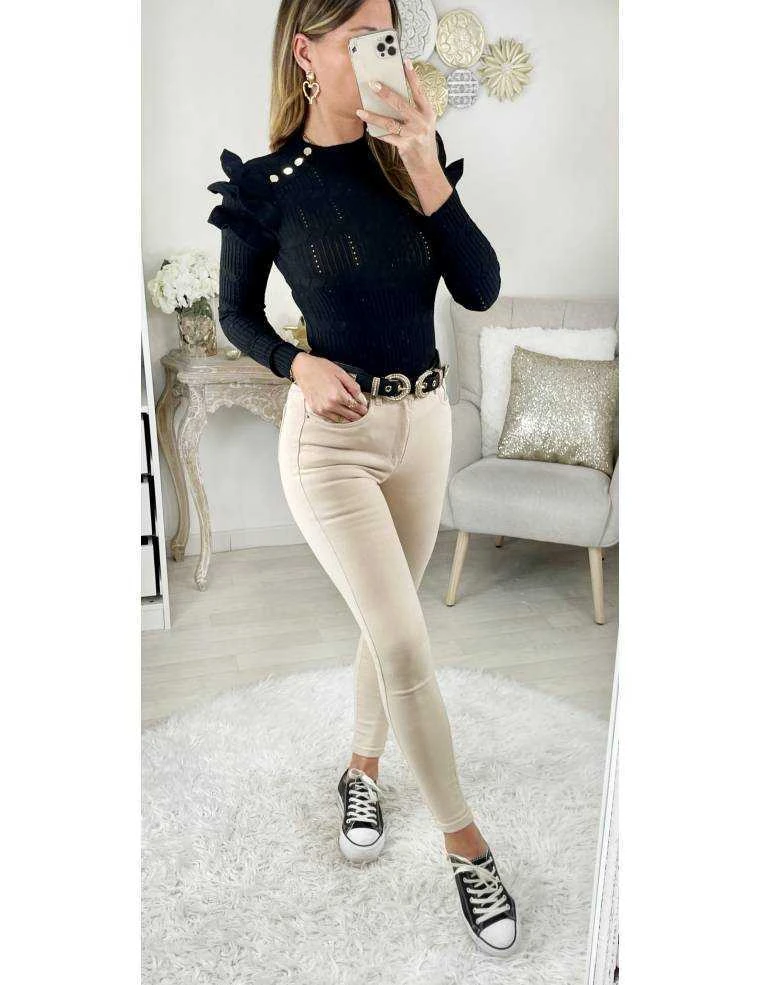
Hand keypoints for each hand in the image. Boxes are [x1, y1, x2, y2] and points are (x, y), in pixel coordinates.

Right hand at [290, 352, 367, 421]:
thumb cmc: (321, 368)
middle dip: (358, 415)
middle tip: (362, 414)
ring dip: (348, 419)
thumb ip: (353, 387)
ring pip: (341, 420)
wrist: (303, 369)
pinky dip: (338, 418)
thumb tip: (361, 398)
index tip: (365, 409)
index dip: (362, 409)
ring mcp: (322, 409)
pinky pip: (331, 419)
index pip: (355, 407)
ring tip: (354, 415)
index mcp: (338, 395)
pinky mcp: (316, 410)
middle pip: (349, 416)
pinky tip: (342, 415)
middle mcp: (330, 404)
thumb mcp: (341, 374)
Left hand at [356, 58, 438, 173]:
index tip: (405, 62)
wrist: (427, 167)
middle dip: (386, 94)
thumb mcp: (424, 124)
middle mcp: (421, 122)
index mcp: (428, 112)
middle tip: (373, 84)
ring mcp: (413, 134)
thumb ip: (414, 110)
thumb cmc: (423, 143)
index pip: (419, 91)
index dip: (412, 76)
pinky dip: (377, 133)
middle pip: (401, 104)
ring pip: (390, 122)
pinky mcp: (405, 146)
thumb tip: (394, 96)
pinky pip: (387, 137)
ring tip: (360, 111)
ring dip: (373, 117)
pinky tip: (368, 129)